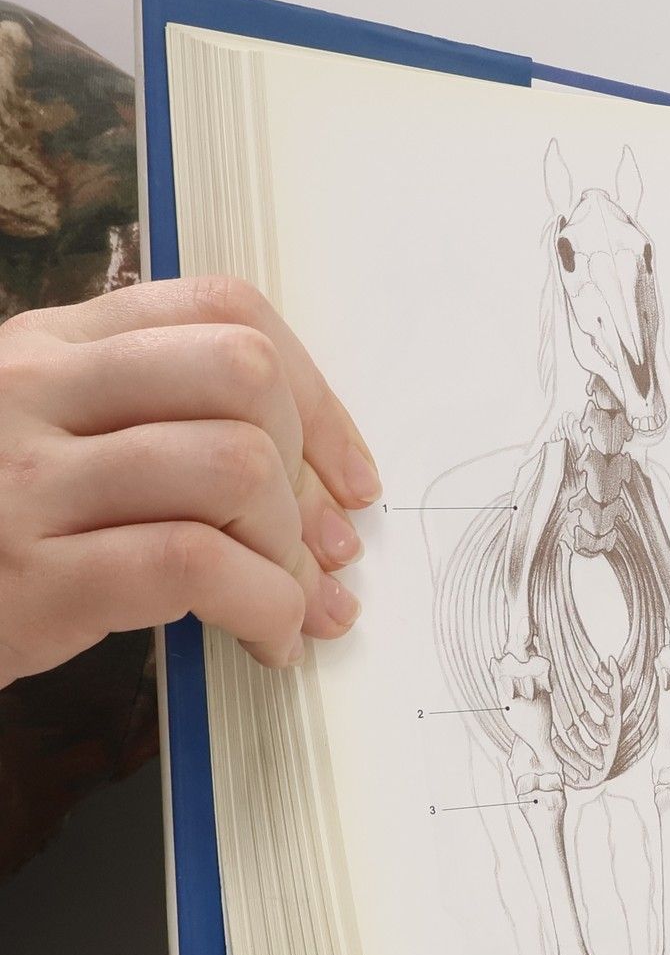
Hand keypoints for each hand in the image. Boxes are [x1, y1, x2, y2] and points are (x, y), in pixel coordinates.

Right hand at [0, 276, 376, 688]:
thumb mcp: (59, 447)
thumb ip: (167, 433)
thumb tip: (328, 499)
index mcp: (53, 343)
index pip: (227, 313)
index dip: (318, 400)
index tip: (351, 481)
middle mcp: (35, 387)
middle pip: (243, 379)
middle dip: (307, 475)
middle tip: (321, 553)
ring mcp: (25, 477)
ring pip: (232, 468)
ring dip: (291, 554)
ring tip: (289, 607)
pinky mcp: (30, 573)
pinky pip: (193, 564)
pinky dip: (262, 608)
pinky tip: (265, 641)